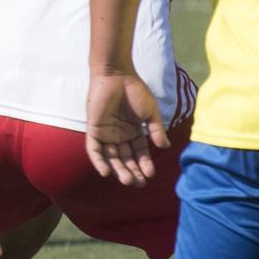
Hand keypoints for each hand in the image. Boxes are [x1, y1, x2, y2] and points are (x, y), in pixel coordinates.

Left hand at [85, 71, 168, 186]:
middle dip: (132, 171)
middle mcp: (119, 135)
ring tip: (127, 180)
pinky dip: (99, 161)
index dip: (144, 164)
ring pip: (111, 157)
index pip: (139, 153)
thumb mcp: (150, 112)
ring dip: (118, 169)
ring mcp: (106, 133)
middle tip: (139, 183)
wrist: (117, 75)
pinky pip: (94, 149)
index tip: (150, 174)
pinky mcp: (94, 129)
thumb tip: (165, 147)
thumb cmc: (135, 91)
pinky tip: (106, 172)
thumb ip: (156, 129)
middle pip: (125, 158)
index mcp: (133, 132)